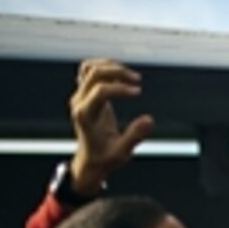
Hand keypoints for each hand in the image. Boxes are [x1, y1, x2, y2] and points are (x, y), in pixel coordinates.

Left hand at [68, 59, 153, 193]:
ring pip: (90, 68)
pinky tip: (122, 78)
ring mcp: (80, 96)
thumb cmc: (105, 157)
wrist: (90, 160)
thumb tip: (149, 119)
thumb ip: (135, 136)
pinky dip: (106, 69)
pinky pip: (90, 72)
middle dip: (117, 72)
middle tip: (137, 80)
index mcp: (85, 115)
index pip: (100, 90)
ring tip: (130, 76)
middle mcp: (79, 102)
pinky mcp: (85, 94)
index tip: (138, 92)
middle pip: (94, 73)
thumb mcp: (122, 152)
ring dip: (111, 67)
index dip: (121, 88)